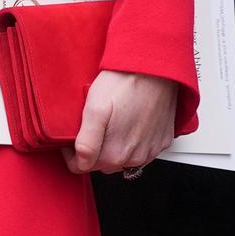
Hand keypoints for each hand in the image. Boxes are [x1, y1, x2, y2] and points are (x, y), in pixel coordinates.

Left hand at [63, 70, 179, 176]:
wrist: (155, 68)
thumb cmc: (125, 83)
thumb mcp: (95, 108)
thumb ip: (86, 141)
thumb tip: (80, 162)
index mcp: (115, 154)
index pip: (83, 167)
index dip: (72, 152)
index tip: (72, 137)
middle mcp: (134, 158)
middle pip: (103, 164)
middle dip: (94, 150)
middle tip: (94, 125)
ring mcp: (150, 151)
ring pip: (122, 159)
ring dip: (115, 146)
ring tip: (113, 122)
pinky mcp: (161, 141)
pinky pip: (142, 150)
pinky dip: (134, 141)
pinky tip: (130, 123)